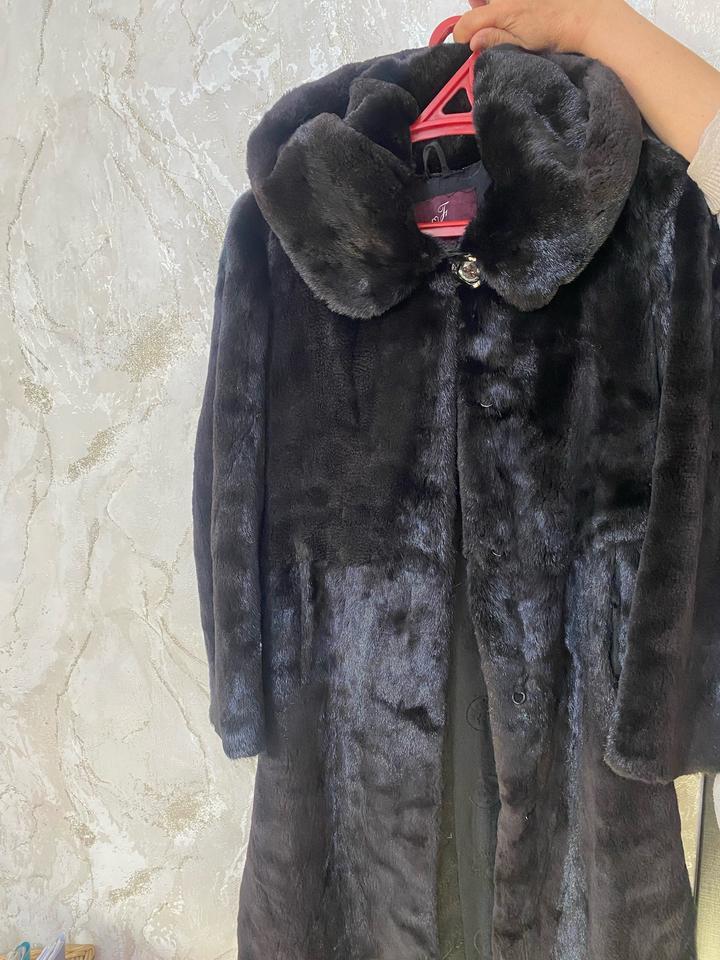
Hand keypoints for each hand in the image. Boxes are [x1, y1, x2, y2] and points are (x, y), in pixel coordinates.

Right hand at [452, 0, 624, 54]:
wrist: (587, 16)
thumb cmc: (558, 30)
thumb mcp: (522, 44)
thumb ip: (495, 40)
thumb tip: (472, 43)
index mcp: (501, 11)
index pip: (465, 25)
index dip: (463, 38)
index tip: (468, 47)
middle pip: (476, 5)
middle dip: (476, 15)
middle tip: (482, 29)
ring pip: (492, 0)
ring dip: (489, 6)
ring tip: (498, 17)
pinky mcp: (521, 1)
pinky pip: (505, 2)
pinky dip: (503, 5)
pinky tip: (514, 11)